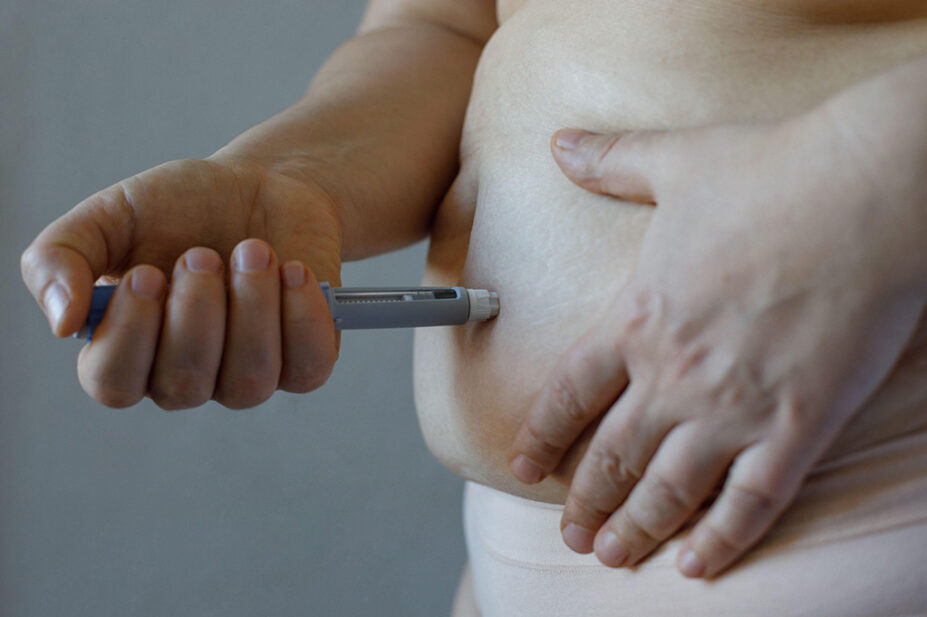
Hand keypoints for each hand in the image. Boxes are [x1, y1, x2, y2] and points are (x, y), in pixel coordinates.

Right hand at [21, 155, 342, 408]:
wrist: (261, 186)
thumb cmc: (181, 207)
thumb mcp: (109, 215)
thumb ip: (61, 256)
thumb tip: (62, 321)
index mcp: (128, 350)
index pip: (113, 384)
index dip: (130, 335)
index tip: (148, 272)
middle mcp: (187, 375)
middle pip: (184, 384)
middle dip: (197, 311)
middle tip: (203, 252)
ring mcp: (247, 375)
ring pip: (248, 382)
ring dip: (253, 309)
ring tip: (254, 250)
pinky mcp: (302, 362)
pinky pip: (307, 370)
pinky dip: (303, 318)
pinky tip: (294, 271)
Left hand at [509, 105, 926, 576]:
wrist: (866, 189)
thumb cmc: (772, 171)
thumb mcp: (674, 160)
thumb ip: (610, 162)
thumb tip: (560, 144)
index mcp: (638, 320)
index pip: (569, 394)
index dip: (543, 435)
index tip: (524, 466)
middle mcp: (674, 375)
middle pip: (613, 455)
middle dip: (586, 500)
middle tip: (570, 532)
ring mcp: (735, 407)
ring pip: (670, 489)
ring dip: (637, 528)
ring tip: (613, 556)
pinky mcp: (799, 425)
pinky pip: (752, 502)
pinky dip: (723, 540)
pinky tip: (700, 565)